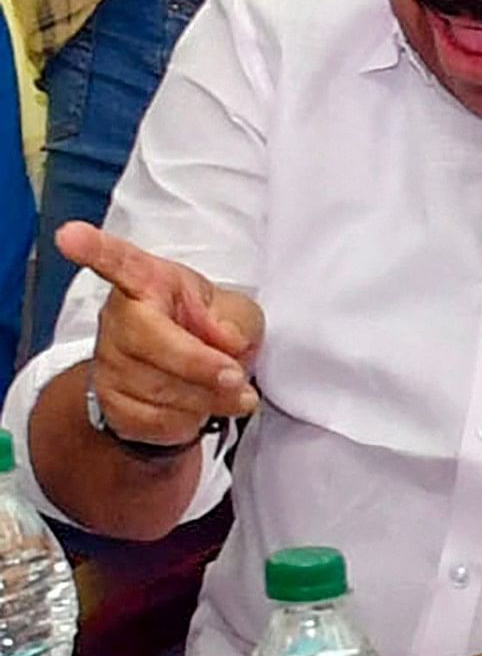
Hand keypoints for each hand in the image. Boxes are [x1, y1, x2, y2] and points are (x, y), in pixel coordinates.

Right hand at [60, 224, 264, 444]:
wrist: (191, 379)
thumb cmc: (209, 330)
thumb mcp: (237, 314)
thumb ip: (236, 319)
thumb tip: (223, 339)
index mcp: (149, 281)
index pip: (119, 262)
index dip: (94, 249)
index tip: (69, 236)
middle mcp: (120, 317)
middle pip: (146, 340)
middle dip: (198, 365)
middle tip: (236, 377)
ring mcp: (108, 360)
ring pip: (156, 387)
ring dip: (207, 398)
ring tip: (229, 392)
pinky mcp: (110, 401)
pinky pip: (153, 419)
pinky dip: (189, 420)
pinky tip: (197, 405)